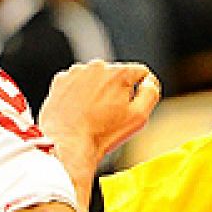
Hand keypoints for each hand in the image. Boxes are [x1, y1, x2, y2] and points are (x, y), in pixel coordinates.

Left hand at [37, 60, 160, 164]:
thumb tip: (149, 81)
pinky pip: (75, 84)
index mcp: (119, 72)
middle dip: (115, 92)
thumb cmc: (102, 134)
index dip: (139, 90)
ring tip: (91, 115)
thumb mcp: (139, 117)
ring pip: (94, 79)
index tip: (130, 106)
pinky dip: (77, 95)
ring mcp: (76, 72)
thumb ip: (151, 93)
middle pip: (115, 76)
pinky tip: (77, 112)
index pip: (140, 73)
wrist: (68, 145)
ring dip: (95, 93)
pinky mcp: (60, 81)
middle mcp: (97, 67)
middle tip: (108, 115)